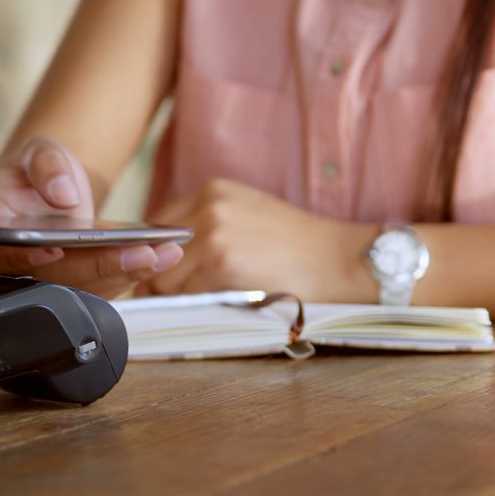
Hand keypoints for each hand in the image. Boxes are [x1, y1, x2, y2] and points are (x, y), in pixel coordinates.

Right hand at [0, 137, 183, 297]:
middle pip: (47, 280)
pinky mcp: (69, 287)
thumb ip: (46, 164)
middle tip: (141, 253)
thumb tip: (63, 194)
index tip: (56, 249)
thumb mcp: (37, 151)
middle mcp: (5, 265)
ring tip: (164, 252)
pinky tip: (161, 255)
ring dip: (123, 275)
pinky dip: (130, 273)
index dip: (21, 257)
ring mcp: (38, 282)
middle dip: (97, 268)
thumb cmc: (33, 171)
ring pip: (78, 291)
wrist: (50, 188)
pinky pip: (98, 289)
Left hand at [138, 178, 374, 300]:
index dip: (155, 256)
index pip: (155, 227)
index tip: (162, 274)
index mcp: (211, 191)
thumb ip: (204, 226)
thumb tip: (160, 256)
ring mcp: (215, 233)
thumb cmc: (297, 246)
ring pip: (165, 278)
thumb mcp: (245, 217)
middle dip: (163, 280)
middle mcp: (209, 206)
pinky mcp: (224, 262)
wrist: (340, 260)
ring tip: (214, 295)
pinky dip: (202, 304)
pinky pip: (189, 294)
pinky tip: (228, 299)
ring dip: (181, 295)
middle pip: (154, 254)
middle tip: (189, 294)